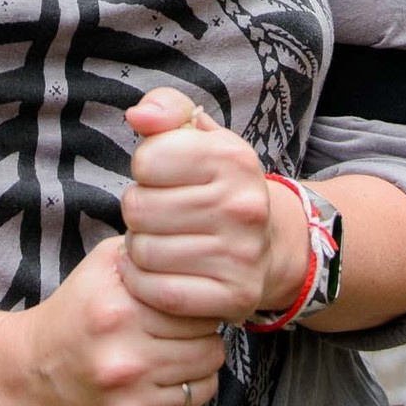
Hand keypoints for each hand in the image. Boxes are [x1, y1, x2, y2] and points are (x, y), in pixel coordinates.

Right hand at [0, 238, 224, 405]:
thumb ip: (146, 252)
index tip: (181, 314)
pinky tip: (153, 398)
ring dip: (192, 378)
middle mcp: (124, 363)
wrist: (17, 383)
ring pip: (206, 388)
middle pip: (211, 351)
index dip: (196, 310)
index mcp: (118, 313)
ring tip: (163, 369)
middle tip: (175, 343)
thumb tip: (196, 250)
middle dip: (199, 344)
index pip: (201, 312)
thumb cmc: (67, 320)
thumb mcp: (97, 270)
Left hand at [118, 87, 308, 324]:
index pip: (147, 159)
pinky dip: (144, 284)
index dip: (145, 169)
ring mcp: (243, 255)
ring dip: (139, 249)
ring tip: (159, 242)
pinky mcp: (236, 296)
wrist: (267, 243)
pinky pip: (159, 293)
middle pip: (138, 209)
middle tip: (157, 216)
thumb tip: (139, 116)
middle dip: (138, 212)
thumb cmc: (217, 184)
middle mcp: (244, 206)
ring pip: (144, 253)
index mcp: (234, 158)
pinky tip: (155, 272)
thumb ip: (167, 109)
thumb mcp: (199, 136)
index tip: (162, 177)